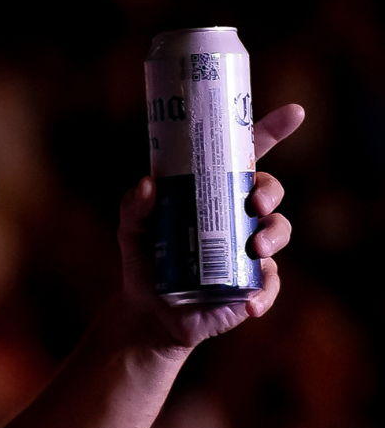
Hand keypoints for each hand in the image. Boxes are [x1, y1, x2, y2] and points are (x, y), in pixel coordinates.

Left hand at [114, 102, 304, 349]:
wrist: (149, 314)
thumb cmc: (147, 262)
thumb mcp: (133, 232)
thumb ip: (134, 208)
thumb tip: (147, 185)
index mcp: (216, 194)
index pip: (248, 157)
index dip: (272, 131)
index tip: (294, 113)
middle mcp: (240, 216)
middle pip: (270, 190)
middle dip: (270, 192)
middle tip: (254, 203)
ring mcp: (251, 250)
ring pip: (279, 231)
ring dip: (273, 236)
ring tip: (254, 248)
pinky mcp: (254, 285)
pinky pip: (271, 285)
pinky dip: (264, 292)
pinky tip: (249, 303)